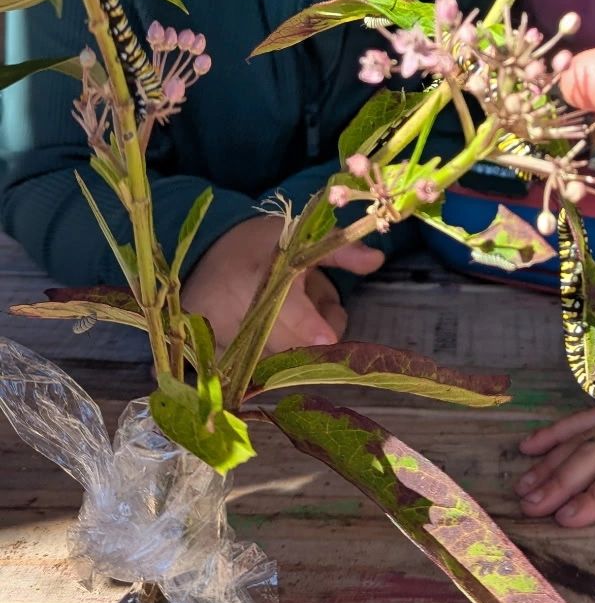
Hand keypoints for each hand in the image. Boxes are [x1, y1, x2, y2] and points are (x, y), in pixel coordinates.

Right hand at [183, 214, 383, 354]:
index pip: (284, 307)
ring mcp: (227, 337)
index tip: (328, 339)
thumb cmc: (260, 245)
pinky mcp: (223, 356)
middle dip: (318, 329)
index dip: (307, 325)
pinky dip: (279, 351)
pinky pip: (263, 365)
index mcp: (258, 274)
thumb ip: (339, 251)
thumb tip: (378, 259)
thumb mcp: (298, 237)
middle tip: (322, 301)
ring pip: (281, 357)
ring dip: (299, 340)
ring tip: (295, 307)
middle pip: (290, 341)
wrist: (208, 256)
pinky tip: (276, 327)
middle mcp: (238, 310)